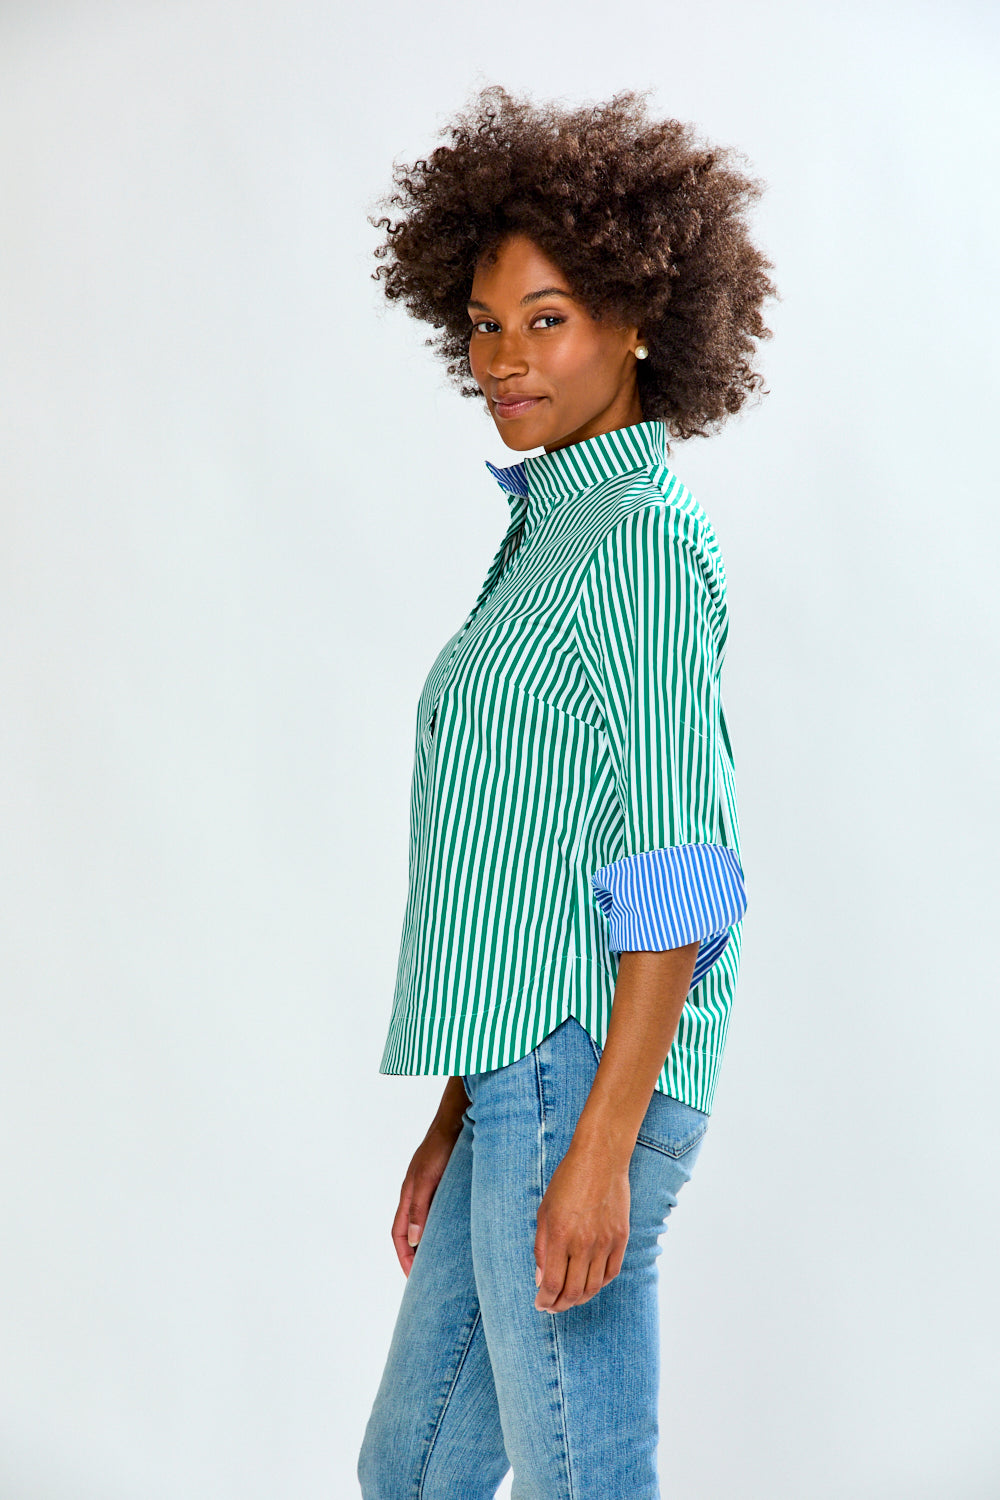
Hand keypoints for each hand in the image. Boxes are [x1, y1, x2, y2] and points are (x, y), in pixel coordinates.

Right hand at [391, 1120, 461, 1276]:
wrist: (456, 1121)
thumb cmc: (440, 1147)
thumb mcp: (427, 1179)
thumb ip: (419, 1208)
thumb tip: (415, 1241)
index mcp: (408, 1196)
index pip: (399, 1235)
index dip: (404, 1257)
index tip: (412, 1278)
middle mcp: (416, 1195)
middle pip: (410, 1232)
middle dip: (415, 1256)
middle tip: (427, 1277)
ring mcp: (429, 1190)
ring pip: (424, 1223)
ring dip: (429, 1242)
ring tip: (442, 1261)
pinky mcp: (443, 1185)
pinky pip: (438, 1212)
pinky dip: (442, 1228)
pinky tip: (456, 1234)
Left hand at [533, 1142, 629, 1312]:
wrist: (601, 1158)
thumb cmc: (568, 1180)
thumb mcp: (545, 1211)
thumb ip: (542, 1247)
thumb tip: (541, 1279)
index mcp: (561, 1235)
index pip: (553, 1284)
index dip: (545, 1300)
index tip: (539, 1303)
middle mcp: (584, 1243)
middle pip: (573, 1291)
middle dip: (560, 1305)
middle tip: (552, 1306)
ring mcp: (606, 1242)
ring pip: (593, 1286)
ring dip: (579, 1298)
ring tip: (569, 1298)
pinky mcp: (621, 1238)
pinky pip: (611, 1273)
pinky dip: (599, 1284)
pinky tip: (589, 1284)